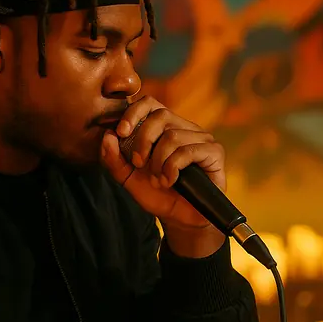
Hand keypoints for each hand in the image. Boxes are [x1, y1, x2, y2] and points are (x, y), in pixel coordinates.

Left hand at [100, 95, 224, 230]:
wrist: (180, 219)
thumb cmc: (158, 195)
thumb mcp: (128, 179)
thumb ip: (114, 159)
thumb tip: (107, 136)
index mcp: (164, 128)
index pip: (150, 103)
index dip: (133, 112)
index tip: (121, 132)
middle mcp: (184, 127)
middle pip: (161, 115)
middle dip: (143, 140)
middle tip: (139, 164)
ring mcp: (202, 138)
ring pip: (172, 136)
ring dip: (159, 162)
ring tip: (159, 180)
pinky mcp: (214, 152)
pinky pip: (188, 151)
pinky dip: (173, 168)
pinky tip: (171, 181)